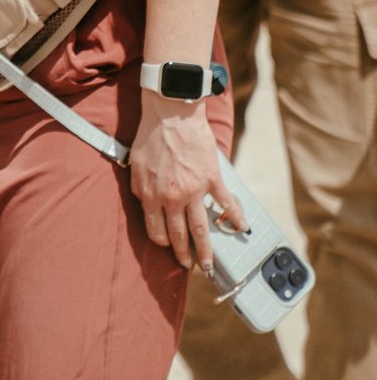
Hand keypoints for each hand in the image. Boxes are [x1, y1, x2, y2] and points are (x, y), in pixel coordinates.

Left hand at [129, 97, 242, 273]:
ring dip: (206, 250)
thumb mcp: (136, 166)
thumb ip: (141, 189)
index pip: (156, 230)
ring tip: (209, 266)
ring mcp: (193, 190)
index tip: (168, 248)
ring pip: (201, 229)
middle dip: (183, 254)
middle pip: (179, 234)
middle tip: (189, 266)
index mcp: (151, 195)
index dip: (162, 242)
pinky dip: (236, 217)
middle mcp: (172, 198)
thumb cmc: (150, 136)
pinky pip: (226, 203)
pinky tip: (243, 228)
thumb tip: (147, 205)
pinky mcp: (211, 179)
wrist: (170, 113)